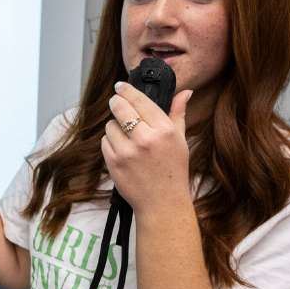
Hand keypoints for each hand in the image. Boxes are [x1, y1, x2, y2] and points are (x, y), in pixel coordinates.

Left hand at [101, 83, 193, 211]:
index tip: (121, 86)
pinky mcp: (114, 163)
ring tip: (127, 136)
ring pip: (110, 125)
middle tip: (117, 103)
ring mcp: (127, 151)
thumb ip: (178, 113)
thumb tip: (185, 92)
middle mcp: (145, 138)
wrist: (162, 202)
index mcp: (164, 130)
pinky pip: (105, 142)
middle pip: (120, 107)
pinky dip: (111, 142)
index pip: (139, 100)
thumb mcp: (181, 140)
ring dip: (115, 127)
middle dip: (117, 103)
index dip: (127, 90)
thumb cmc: (173, 170)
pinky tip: (123, 150)